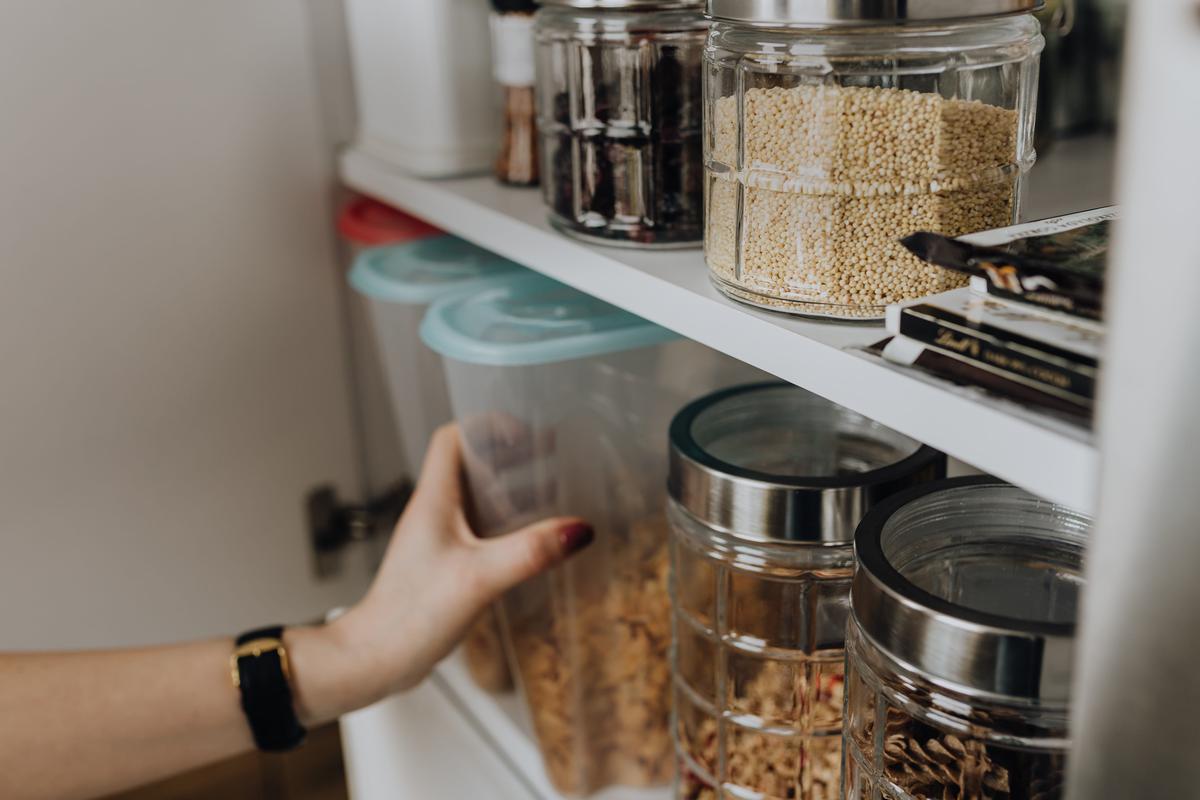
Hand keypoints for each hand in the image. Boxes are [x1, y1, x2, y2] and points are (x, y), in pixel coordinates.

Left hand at [287, 424, 591, 723]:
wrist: (375, 659)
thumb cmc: (411, 616)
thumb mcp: (479, 578)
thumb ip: (529, 551)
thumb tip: (580, 529)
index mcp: (434, 501)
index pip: (453, 438)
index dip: (488, 426)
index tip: (526, 433)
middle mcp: (434, 513)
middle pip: (471, 463)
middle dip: (512, 452)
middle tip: (551, 452)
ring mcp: (439, 539)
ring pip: (478, 497)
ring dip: (513, 487)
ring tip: (554, 488)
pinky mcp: (446, 565)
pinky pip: (481, 530)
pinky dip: (509, 523)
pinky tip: (535, 539)